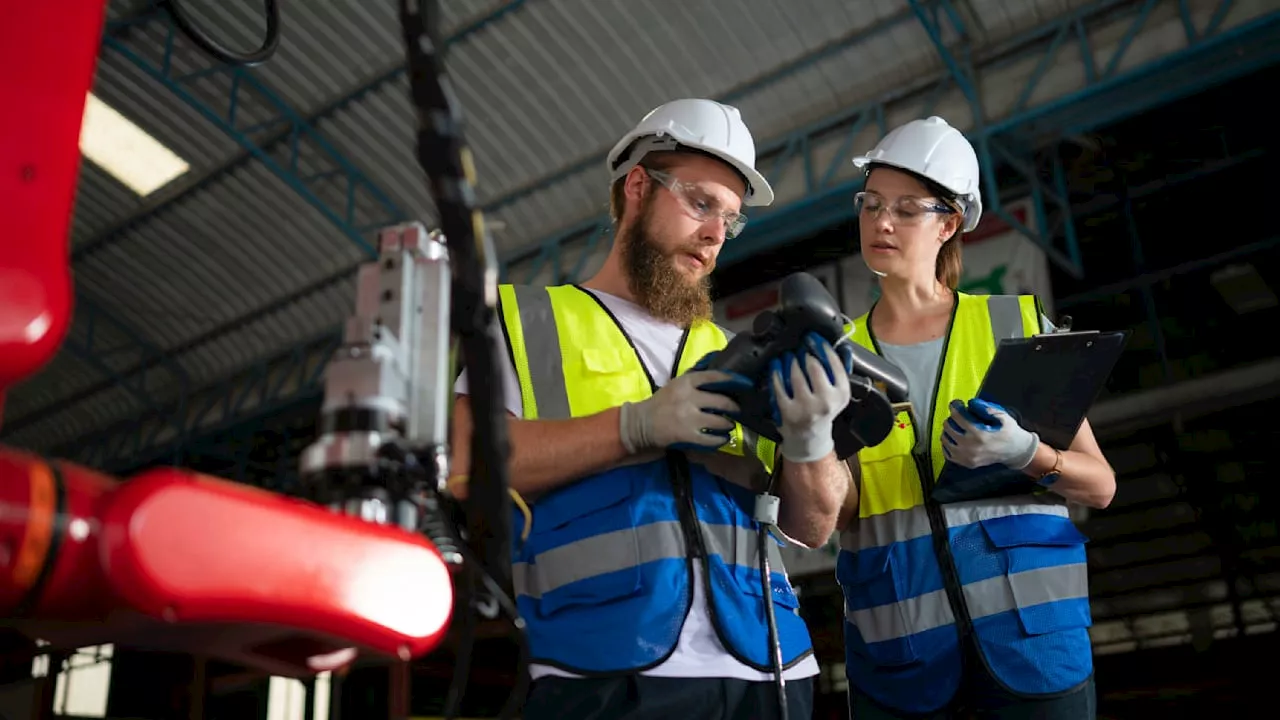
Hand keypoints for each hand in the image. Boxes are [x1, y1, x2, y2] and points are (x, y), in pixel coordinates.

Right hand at [619, 369, 747, 452]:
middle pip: (722, 401)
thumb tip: (721, 380)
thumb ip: (695, 382)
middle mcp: (689, 397)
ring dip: (728, 424)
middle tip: (737, 411)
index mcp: (686, 382)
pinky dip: (720, 440)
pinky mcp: (687, 435)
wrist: (641, 423)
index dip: (732, 379)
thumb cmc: (661, 403)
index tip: (744, 383)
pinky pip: (711, 439)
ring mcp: (689, 417)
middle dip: (733, 408)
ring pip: (720, 421)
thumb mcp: (676, 386)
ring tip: (728, 426)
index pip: (714, 377)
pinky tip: (722, 439)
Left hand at [768, 333, 853, 462]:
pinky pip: (779, 385)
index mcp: (841, 394)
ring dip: (790, 360)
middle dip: (804, 353)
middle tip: (799, 347)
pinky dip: (776, 372)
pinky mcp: (788, 412)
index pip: (834, 363)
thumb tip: (835, 344)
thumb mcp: (837, 394)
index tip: (814, 338)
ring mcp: (806, 408)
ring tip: (789, 356)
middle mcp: (826, 401)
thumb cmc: (824, 410)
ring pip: (795, 374)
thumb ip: (838, 371)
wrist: (810, 438)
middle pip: (813, 366)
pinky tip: (776, 365)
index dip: (822, 347)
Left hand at [942, 398, 1038, 469]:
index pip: (958, 417)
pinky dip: (948, 443)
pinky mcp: (966, 463)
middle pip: (949, 427)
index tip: (956, 404)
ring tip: (956, 426)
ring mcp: (967, 457)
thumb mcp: (1003, 417)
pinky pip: (947, 452)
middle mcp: (971, 447)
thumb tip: (972, 404)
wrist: (1017, 452)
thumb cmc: (1010, 433)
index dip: (955, 407)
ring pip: (945, 439)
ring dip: (948, 430)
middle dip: (952, 418)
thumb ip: (987, 409)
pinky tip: (954, 437)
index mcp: (980, 435)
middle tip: (958, 415)